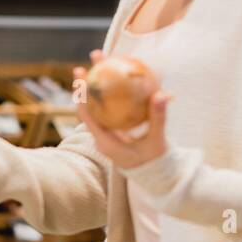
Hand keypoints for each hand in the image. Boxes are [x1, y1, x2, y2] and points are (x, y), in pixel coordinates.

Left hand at [74, 49, 171, 169]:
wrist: (154, 174)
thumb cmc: (154, 159)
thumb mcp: (157, 140)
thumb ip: (158, 118)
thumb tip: (161, 94)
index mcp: (105, 142)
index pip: (88, 118)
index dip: (82, 99)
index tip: (80, 81)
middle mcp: (101, 137)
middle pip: (88, 109)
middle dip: (82, 89)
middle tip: (79, 68)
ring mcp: (105, 133)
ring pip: (96, 108)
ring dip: (93, 88)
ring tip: (94, 66)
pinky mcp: (112, 130)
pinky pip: (107, 109)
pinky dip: (109, 94)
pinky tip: (115, 75)